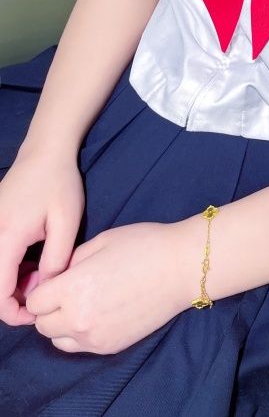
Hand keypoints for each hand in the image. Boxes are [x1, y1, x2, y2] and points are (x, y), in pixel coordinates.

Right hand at [0, 149, 84, 325]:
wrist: (44, 152)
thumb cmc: (58, 184)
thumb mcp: (66, 222)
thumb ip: (57, 260)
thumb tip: (45, 289)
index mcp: (6, 238)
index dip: (15, 312)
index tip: (38, 312)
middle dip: (13, 298)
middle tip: (44, 289)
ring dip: (10, 282)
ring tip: (42, 272)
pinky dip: (8, 268)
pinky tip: (32, 260)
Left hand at [25, 220, 198, 353]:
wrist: (181, 267)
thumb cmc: (144, 245)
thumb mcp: (101, 241)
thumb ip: (70, 261)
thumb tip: (56, 277)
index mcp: (73, 288)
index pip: (34, 301)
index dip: (43, 288)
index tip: (57, 278)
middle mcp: (79, 318)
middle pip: (42, 324)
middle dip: (49, 307)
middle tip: (68, 290)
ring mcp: (95, 337)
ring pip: (58, 339)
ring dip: (62, 323)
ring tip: (83, 303)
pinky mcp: (111, 347)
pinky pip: (79, 347)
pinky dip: (80, 333)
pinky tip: (98, 313)